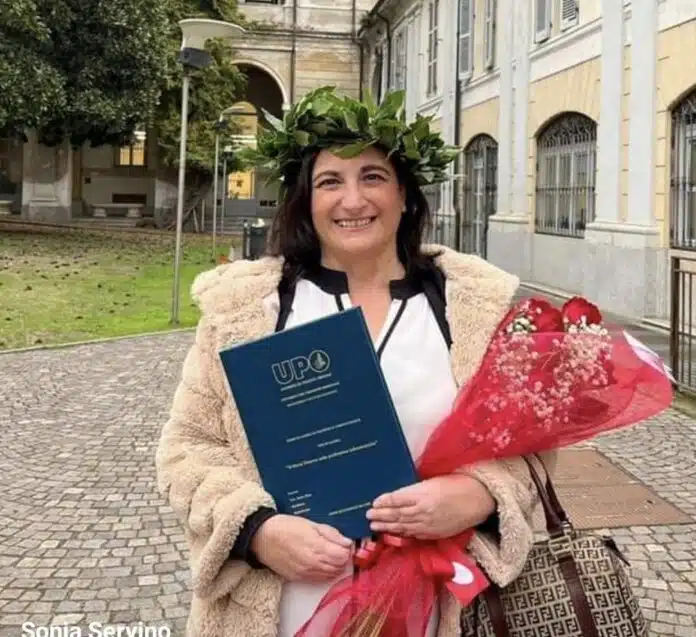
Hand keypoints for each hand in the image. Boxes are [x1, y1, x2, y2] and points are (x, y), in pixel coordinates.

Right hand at [250, 514, 352, 581]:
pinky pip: (319, 579)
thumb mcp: (311, 524)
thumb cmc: (286, 526)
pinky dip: (325, 572)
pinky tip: (321, 562)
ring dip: (335, 566)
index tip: (345, 543)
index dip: (347, 549)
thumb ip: (331, 534)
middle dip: (343, 557)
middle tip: (338, 547)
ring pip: (331, 575)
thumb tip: (347, 542)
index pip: (343, 556)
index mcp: (317, 547)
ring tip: (329, 554)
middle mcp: (313, 564)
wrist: (263, 537)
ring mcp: (306, 573)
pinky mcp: (298, 578)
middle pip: (339, 567)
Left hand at [366, 475, 495, 539]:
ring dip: (387, 526)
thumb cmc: (456, 484)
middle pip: (396, 514)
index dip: (383, 501)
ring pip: (403, 526)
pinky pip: (415, 534)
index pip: (396, 499)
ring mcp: (429, 524)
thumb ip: (415, 489)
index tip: (373, 502)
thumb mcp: (433, 481)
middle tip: (368, 516)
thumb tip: (399, 495)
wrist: (478, 499)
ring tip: (375, 526)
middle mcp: (423, 510)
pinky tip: (394, 532)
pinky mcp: (435, 533)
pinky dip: (403, 533)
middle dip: (380, 515)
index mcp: (422, 494)